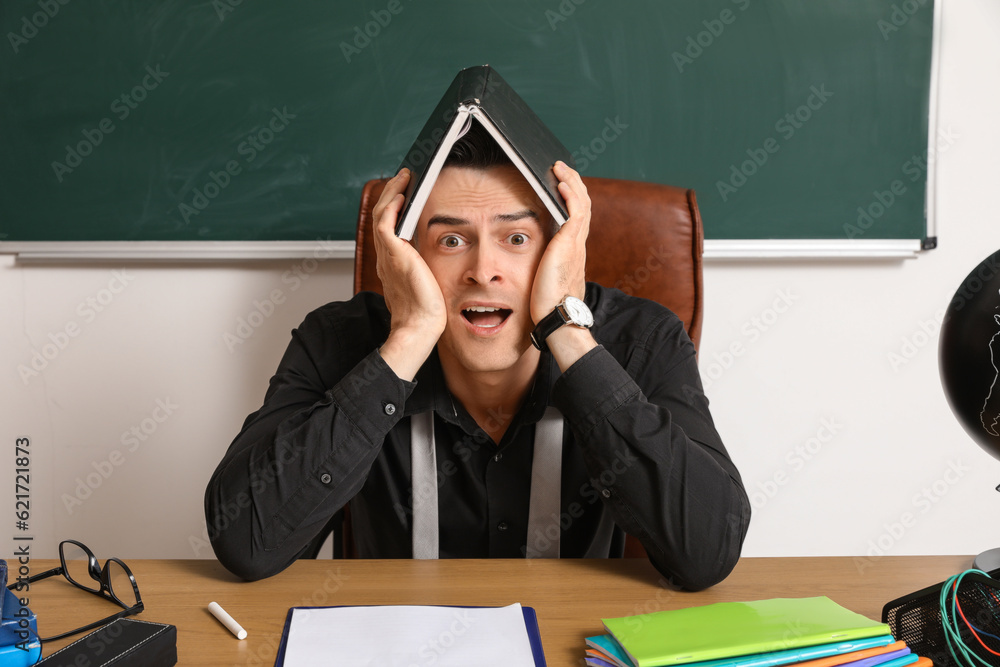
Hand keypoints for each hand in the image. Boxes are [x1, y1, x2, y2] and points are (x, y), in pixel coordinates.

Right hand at [371, 169, 446, 380]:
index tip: (405, 195)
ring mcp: (387, 255)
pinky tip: (402, 195)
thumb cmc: (428, 312)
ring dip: (391, 193)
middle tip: (403, 179)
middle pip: (381, 216)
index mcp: (393, 263)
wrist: (420, 326)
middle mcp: (386, 257)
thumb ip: (428, 268)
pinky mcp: (394, 254)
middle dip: (391, 194)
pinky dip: (391, 205)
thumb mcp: (429, 282)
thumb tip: (439, 260)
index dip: (394, 209)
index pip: (388, 228)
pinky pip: (385, 221)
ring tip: (402, 178)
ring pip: (381, 214)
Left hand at [530, 161, 590, 323]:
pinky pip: (575, 212)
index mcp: (573, 251)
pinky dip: (570, 195)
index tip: (561, 184)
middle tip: (560, 169)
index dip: (572, 198)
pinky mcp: (570, 244)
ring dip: (571, 182)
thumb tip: (533, 261)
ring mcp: (576, 243)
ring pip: (582, 203)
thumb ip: (543, 264)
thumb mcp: (545, 278)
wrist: (558, 316)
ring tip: (559, 168)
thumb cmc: (548, 304)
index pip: (577, 216)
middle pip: (583, 204)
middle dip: (573, 183)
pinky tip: (561, 184)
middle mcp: (578, 244)